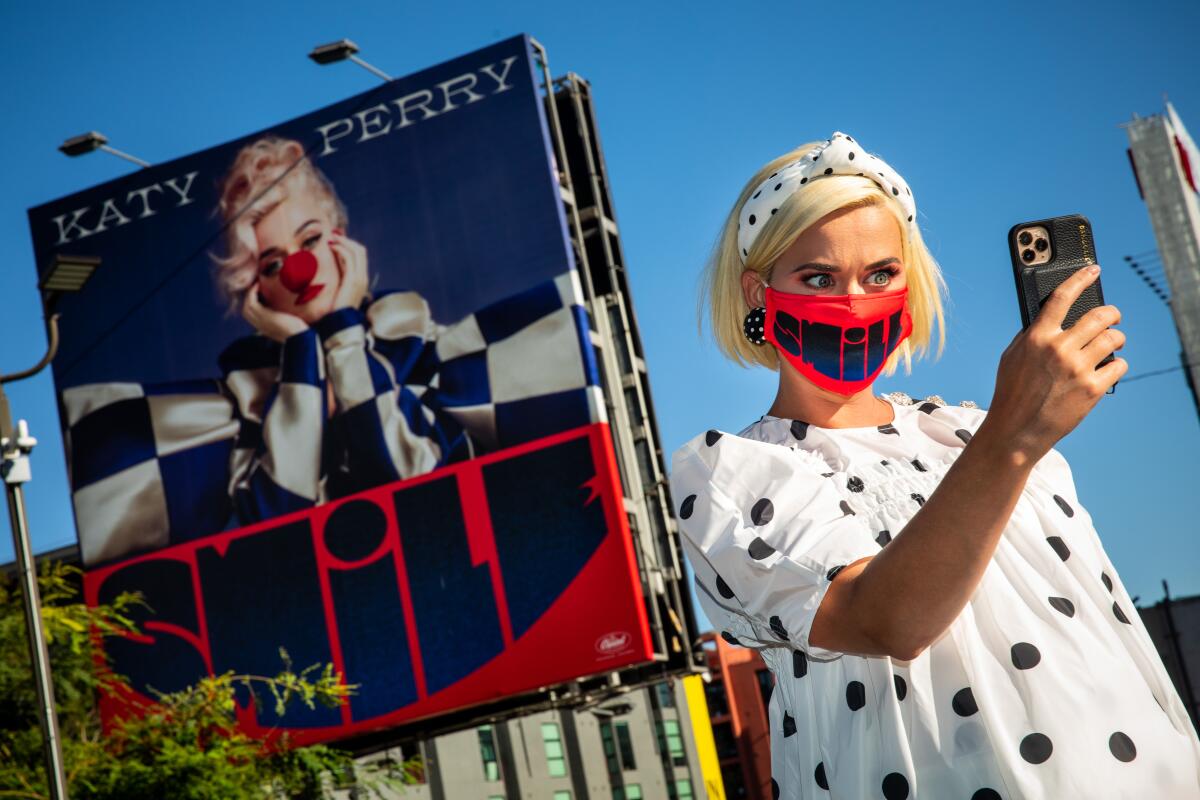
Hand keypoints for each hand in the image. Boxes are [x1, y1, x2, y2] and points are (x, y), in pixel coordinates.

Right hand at [243, 283, 307, 341]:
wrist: (301, 337)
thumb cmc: (298, 331)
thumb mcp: (288, 325)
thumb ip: (282, 320)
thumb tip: (285, 312)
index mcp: (265, 328)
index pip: (251, 316)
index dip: (251, 304)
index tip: (257, 293)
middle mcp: (260, 326)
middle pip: (246, 311)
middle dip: (247, 297)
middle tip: (254, 286)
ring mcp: (261, 321)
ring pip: (246, 306)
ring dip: (249, 294)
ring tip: (255, 284)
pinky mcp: (264, 316)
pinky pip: (251, 303)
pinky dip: (252, 293)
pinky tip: (258, 285)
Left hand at [329, 230, 368, 311]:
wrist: (339, 325)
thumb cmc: (335, 311)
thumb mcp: (336, 292)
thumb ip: (336, 281)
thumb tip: (329, 269)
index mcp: (360, 280)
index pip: (359, 256)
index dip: (348, 245)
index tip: (334, 240)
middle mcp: (363, 277)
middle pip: (360, 250)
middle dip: (346, 240)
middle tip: (332, 235)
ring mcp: (360, 279)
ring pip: (357, 251)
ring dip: (342, 241)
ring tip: (330, 238)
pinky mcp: (353, 280)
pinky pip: (349, 258)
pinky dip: (340, 249)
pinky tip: (330, 246)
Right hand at [978, 264, 1127, 463]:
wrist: (1017, 430)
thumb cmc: (1011, 393)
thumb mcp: (1011, 357)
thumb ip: (1031, 336)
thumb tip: (1052, 319)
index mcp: (1036, 338)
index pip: (1061, 298)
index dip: (1080, 279)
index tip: (1093, 269)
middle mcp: (1058, 349)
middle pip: (1099, 316)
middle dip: (1112, 313)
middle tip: (1113, 316)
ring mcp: (1077, 369)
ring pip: (1113, 339)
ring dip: (1118, 338)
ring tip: (1115, 343)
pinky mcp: (1092, 388)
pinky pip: (1119, 366)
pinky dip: (1118, 365)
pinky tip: (1109, 368)